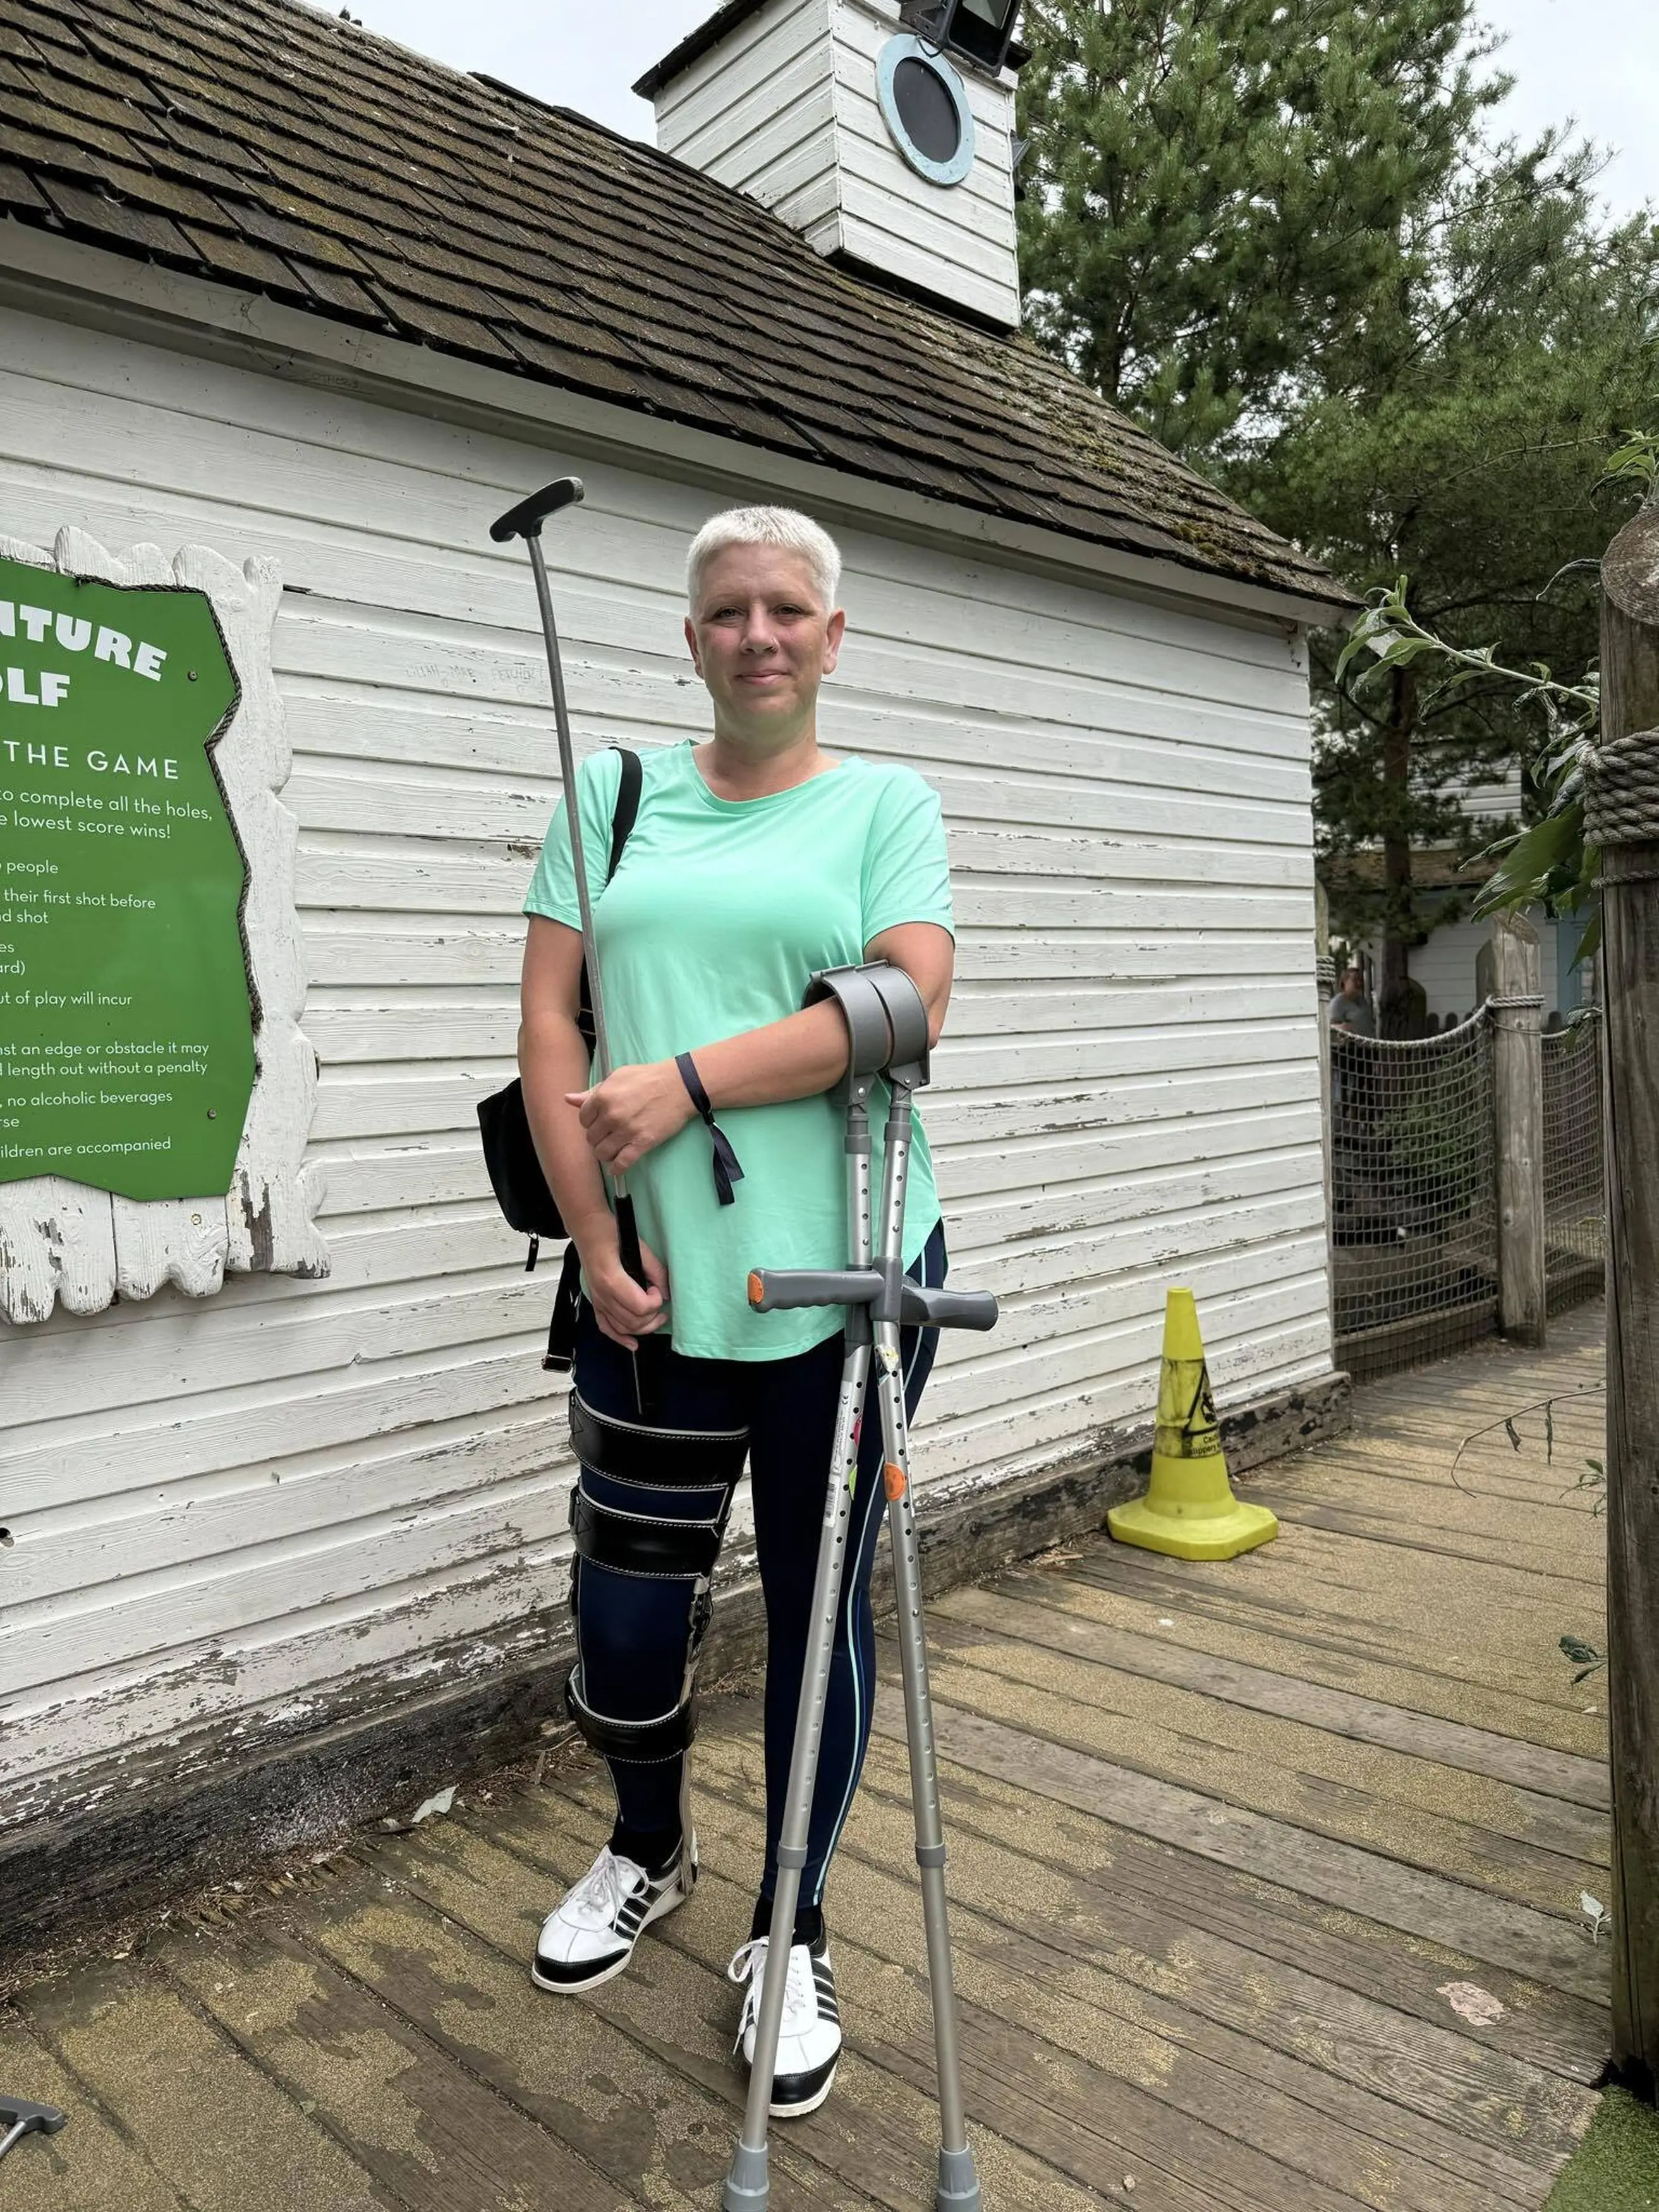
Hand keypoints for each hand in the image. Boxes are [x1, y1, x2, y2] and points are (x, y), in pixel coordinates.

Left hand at [567, 1060, 695, 1173]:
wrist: (679, 1085)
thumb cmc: (648, 1077)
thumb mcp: (617, 1077)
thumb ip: (592, 1091)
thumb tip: (568, 1099)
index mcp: (602, 1097)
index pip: (583, 1119)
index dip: (590, 1121)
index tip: (600, 1121)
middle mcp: (611, 1115)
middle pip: (591, 1138)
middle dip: (599, 1137)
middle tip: (610, 1133)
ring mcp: (626, 1130)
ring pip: (602, 1153)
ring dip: (606, 1153)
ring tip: (614, 1148)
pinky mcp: (642, 1143)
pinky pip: (622, 1163)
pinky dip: (617, 1169)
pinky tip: (617, 1167)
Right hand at [580, 1222, 670, 1348]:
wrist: (587, 1229)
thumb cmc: (609, 1232)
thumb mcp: (639, 1247)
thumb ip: (655, 1271)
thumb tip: (666, 1291)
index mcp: (612, 1279)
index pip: (640, 1306)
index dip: (655, 1302)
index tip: (657, 1289)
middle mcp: (602, 1294)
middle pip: (633, 1321)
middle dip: (653, 1318)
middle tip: (662, 1306)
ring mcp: (597, 1300)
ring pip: (622, 1328)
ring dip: (642, 1328)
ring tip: (656, 1319)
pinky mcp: (596, 1302)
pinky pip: (606, 1327)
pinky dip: (619, 1338)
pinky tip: (632, 1344)